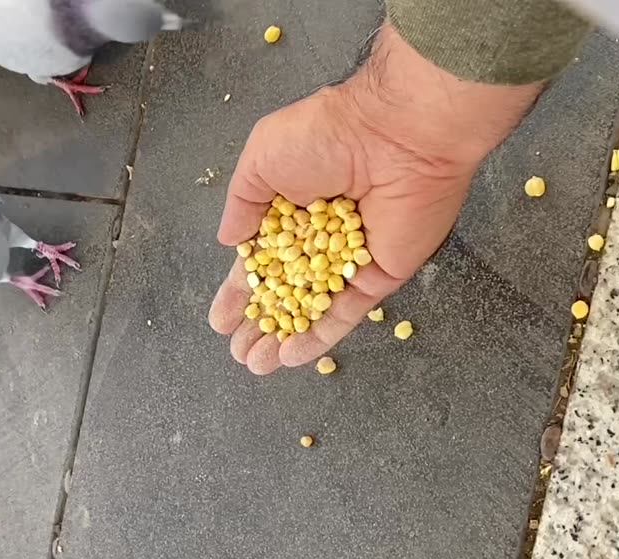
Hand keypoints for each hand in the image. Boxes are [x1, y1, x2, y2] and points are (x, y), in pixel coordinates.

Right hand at [209, 26, 543, 374]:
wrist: (396, 133)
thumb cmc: (327, 134)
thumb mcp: (262, 158)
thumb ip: (241, 202)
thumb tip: (227, 241)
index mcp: (292, 207)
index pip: (262, 259)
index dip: (241, 290)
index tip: (221, 320)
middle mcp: (322, 237)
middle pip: (286, 290)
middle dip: (260, 321)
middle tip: (236, 351)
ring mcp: (352, 259)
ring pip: (313, 308)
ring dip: (284, 337)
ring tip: (255, 364)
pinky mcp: (380, 274)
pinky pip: (346, 312)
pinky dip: (319, 336)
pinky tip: (290, 357)